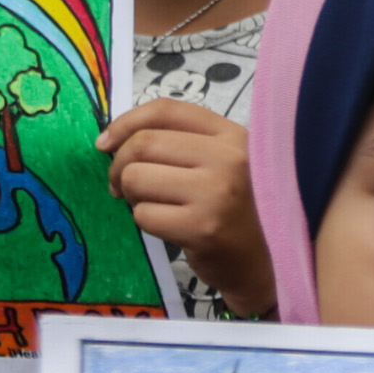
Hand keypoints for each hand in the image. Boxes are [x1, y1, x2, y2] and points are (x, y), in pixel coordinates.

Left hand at [100, 100, 273, 316]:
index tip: (105, 143)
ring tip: (152, 205)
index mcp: (233, 135)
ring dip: (132, 195)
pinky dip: (145, 222)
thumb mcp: (225, 163)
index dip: (125, 123)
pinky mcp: (202, 229)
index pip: (165, 110)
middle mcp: (228, 158)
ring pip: (136, 178)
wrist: (269, 262)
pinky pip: (143, 215)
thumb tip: (111, 141)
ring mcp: (216, 193)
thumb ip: (182, 143)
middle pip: (143, 144)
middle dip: (120, 166)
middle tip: (123, 186)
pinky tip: (168, 227)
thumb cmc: (239, 210)